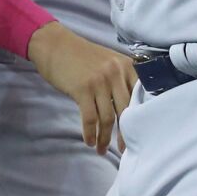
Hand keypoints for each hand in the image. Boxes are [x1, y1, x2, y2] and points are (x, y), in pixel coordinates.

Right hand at [27, 21, 137, 154]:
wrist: (55, 45)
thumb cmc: (82, 56)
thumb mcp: (109, 61)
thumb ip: (122, 79)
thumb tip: (133, 109)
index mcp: (127, 66)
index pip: (141, 97)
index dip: (141, 119)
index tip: (140, 135)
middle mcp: (116, 73)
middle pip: (126, 111)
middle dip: (125, 135)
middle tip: (124, 151)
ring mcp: (99, 81)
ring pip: (107, 118)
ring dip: (104, 138)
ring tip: (101, 149)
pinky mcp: (82, 89)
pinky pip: (90, 118)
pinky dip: (90, 133)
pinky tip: (89, 142)